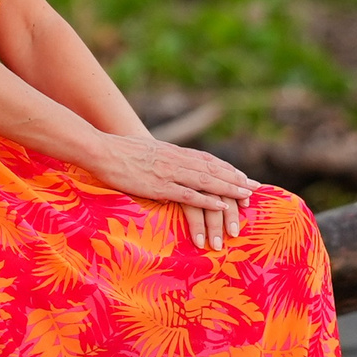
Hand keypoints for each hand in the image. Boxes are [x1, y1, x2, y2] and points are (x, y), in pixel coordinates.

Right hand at [84, 134, 257, 249]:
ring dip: (229, 189)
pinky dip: (208, 199)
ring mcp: (170, 173)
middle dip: (236, 179)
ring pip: (207, 181)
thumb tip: (166, 161)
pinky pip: (189, 194)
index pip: (207, 160)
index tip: (243, 177)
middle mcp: (177, 160)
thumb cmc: (118, 152)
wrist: (101, 150)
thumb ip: (160, 157)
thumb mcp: (145, 151)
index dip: (227, 169)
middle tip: (255, 188)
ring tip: (246, 196)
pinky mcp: (160, 186)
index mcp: (173, 152)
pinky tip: (221, 205)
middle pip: (213, 170)